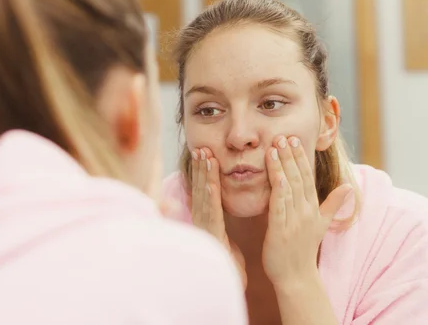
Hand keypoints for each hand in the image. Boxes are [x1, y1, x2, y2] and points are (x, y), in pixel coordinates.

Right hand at [190, 147, 246, 287]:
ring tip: (203, 155)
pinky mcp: (210, 234)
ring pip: (204, 195)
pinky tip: (210, 181)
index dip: (204, 171)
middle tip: (200, 147)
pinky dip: (209, 195)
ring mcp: (205, 225)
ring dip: (203, 175)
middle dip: (201, 168)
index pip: (206, 190)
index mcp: (208, 217)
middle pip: (201, 188)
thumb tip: (215, 200)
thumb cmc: (225, 258)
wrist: (226, 280)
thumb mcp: (221, 233)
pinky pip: (210, 211)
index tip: (204, 153)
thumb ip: (217, 216)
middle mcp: (203, 219)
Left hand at [262, 136, 351, 287]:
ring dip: (282, 166)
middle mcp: (306, 212)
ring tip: (275, 147)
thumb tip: (348, 187)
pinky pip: (279, 207)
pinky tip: (275, 175)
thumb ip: (333, 204)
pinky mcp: (281, 230)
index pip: (307, 177)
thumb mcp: (322, 224)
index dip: (301, 157)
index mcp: (313, 208)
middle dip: (291, 155)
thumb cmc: (304, 250)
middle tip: (283, 135)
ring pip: (288, 188)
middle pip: (298, 178)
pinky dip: (278, 190)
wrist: (296, 277)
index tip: (294, 138)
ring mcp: (294, 221)